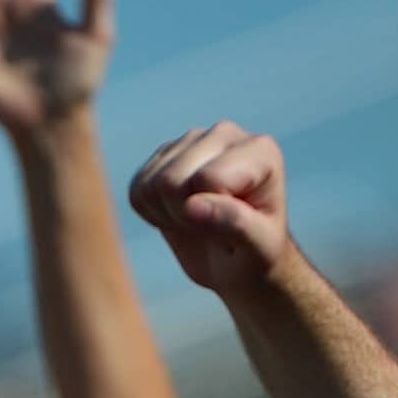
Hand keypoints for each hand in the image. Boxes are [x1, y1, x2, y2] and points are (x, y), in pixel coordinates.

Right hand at [127, 121, 293, 294]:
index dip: (210, 216)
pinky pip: (137, 188)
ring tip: (198, 222)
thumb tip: (191, 205)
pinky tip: (179, 214)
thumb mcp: (259, 250)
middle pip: (171, 180)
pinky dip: (151, 212)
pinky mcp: (164, 154)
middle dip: (184, 216)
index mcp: (260, 151)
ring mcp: (191, 140)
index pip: (208, 179)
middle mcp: (225, 134)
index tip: (233, 229)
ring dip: (168, 216)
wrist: (238, 263)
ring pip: (151, 184)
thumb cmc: (256, 256)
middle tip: (213, 228)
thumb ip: (235, 223)